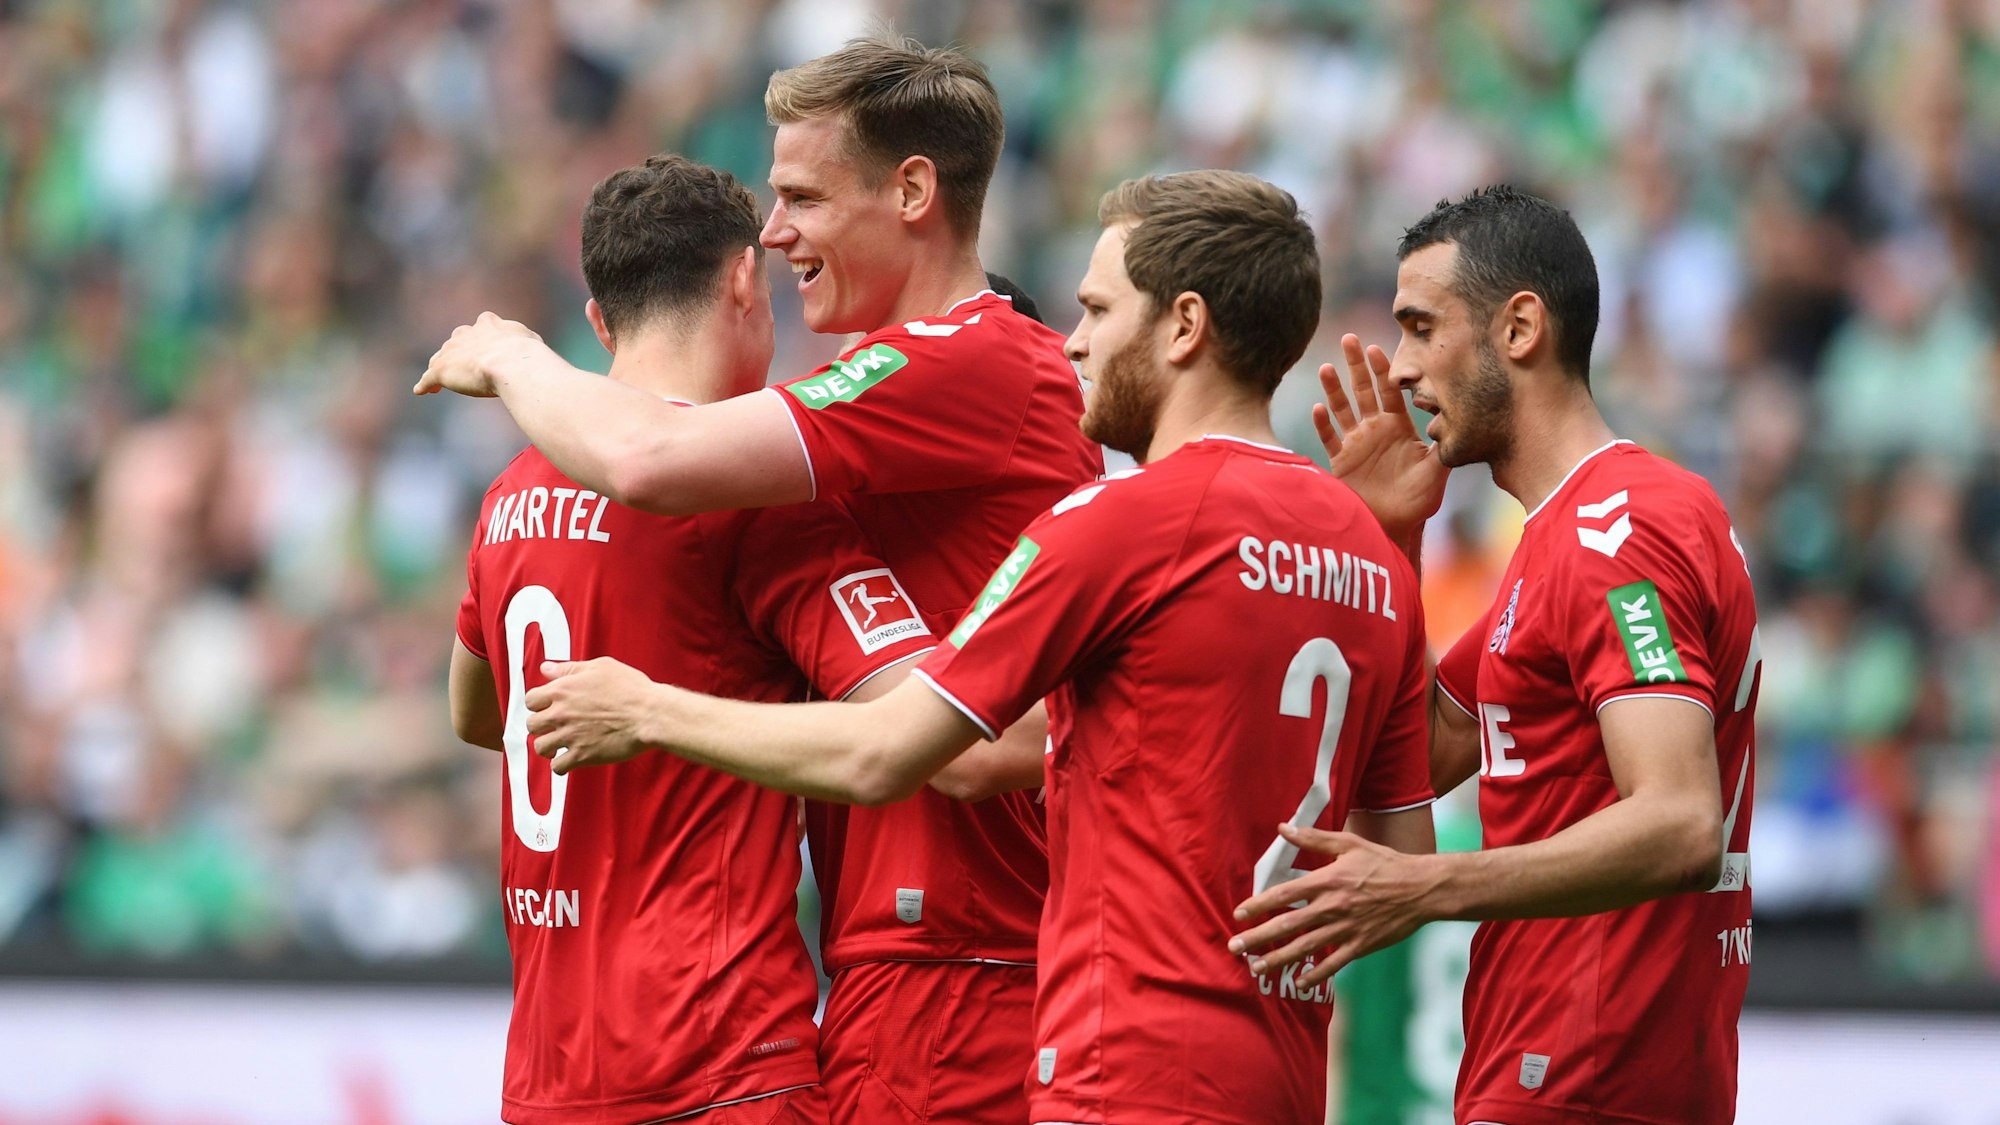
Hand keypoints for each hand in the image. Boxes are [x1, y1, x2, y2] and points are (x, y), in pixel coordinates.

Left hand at [414, 311, 544, 397]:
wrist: (512, 364)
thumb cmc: (527, 354)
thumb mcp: (530, 340)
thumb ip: (524, 340)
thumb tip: (530, 345)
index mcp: (488, 324)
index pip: (482, 324)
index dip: (482, 336)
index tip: (484, 343)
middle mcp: (466, 333)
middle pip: (456, 341)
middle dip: (457, 350)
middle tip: (460, 363)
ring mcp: (452, 351)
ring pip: (440, 358)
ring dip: (440, 367)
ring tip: (437, 380)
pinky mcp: (441, 369)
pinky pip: (429, 377)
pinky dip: (425, 384)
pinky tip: (421, 390)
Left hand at [524, 658, 661, 773]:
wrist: (649, 714)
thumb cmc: (630, 689)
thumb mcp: (600, 667)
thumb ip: (569, 668)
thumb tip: (546, 669)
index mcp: (562, 690)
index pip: (531, 700)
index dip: (538, 703)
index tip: (547, 707)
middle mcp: (561, 713)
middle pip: (532, 724)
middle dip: (541, 725)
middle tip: (553, 726)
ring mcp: (570, 736)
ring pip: (541, 747)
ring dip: (548, 746)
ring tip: (558, 745)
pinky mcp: (582, 755)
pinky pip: (558, 767)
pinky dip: (561, 766)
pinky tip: (569, 760)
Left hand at [1228, 823, 1441, 988]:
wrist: (1421, 888)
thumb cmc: (1384, 862)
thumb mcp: (1348, 844)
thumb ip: (1313, 839)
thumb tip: (1283, 828)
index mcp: (1327, 881)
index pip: (1284, 894)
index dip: (1259, 905)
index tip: (1239, 914)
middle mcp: (1332, 907)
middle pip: (1288, 925)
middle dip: (1258, 938)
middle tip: (1234, 947)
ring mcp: (1346, 929)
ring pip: (1305, 947)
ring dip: (1278, 959)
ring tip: (1256, 967)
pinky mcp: (1361, 945)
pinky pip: (1334, 963)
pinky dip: (1316, 974)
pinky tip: (1299, 982)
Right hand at [1312, 334, 1447, 547]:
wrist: (1394, 526)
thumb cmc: (1418, 501)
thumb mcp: (1436, 472)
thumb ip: (1442, 447)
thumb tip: (1452, 421)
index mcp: (1398, 427)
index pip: (1390, 392)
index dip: (1383, 370)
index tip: (1376, 348)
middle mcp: (1375, 430)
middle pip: (1363, 391)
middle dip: (1356, 365)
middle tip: (1349, 339)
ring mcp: (1355, 444)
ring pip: (1342, 409)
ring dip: (1334, 389)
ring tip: (1327, 367)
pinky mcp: (1340, 461)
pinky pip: (1329, 438)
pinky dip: (1322, 424)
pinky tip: (1318, 408)